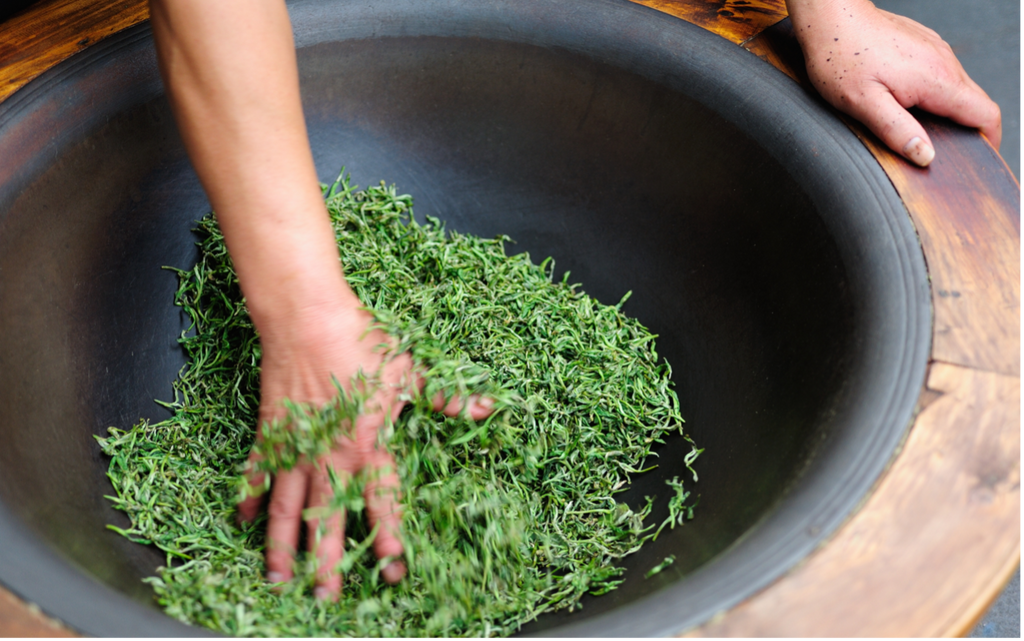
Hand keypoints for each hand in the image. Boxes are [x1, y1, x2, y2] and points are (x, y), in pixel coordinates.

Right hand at [236, 299, 492, 599]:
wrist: (308, 317)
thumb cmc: (362, 341)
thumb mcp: (411, 370)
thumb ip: (446, 398)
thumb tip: (487, 407)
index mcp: (369, 444)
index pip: (381, 501)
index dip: (386, 536)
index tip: (391, 569)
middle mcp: (331, 455)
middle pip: (328, 518)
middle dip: (326, 561)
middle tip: (325, 597)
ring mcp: (297, 445)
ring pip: (287, 507)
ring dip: (281, 545)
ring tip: (277, 579)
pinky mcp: (271, 430)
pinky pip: (257, 470)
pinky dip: (248, 495)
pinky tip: (241, 520)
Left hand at [787, 0, 1001, 165]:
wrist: (831, 17)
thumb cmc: (841, 58)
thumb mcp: (864, 104)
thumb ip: (897, 131)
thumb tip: (925, 155)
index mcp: (937, 80)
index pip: (985, 114)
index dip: (988, 141)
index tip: (978, 160)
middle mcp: (944, 62)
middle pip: (974, 103)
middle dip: (965, 130)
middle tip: (939, 153)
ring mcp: (935, 50)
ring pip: (957, 88)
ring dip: (947, 111)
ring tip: (918, 129)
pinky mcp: (923, 44)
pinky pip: (940, 74)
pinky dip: (933, 94)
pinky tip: (905, 102)